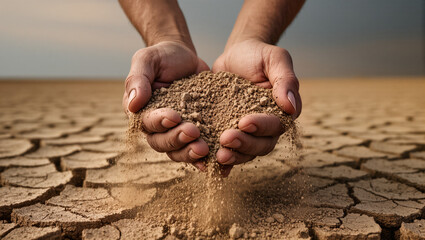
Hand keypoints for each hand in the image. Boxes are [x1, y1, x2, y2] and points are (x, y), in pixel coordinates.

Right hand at [123, 41, 209, 168]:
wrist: (184, 57)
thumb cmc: (161, 57)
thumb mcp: (146, 60)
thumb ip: (137, 79)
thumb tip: (133, 104)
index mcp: (142, 112)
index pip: (147, 123)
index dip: (160, 122)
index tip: (175, 116)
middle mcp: (157, 127)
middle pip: (162, 143)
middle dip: (178, 140)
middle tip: (194, 133)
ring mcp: (177, 132)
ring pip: (179, 151)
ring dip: (191, 153)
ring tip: (205, 149)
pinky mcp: (197, 132)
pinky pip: (198, 149)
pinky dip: (206, 159)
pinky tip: (218, 162)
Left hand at [212, 39, 301, 173]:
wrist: (236, 55)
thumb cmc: (258, 55)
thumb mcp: (275, 60)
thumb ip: (285, 80)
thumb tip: (291, 107)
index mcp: (282, 112)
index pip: (275, 125)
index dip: (261, 127)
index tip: (244, 122)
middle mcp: (267, 127)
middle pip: (262, 145)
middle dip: (244, 144)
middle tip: (225, 139)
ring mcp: (249, 133)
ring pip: (246, 152)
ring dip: (233, 155)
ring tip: (217, 155)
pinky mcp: (230, 132)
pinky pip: (229, 150)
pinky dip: (222, 161)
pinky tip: (209, 163)